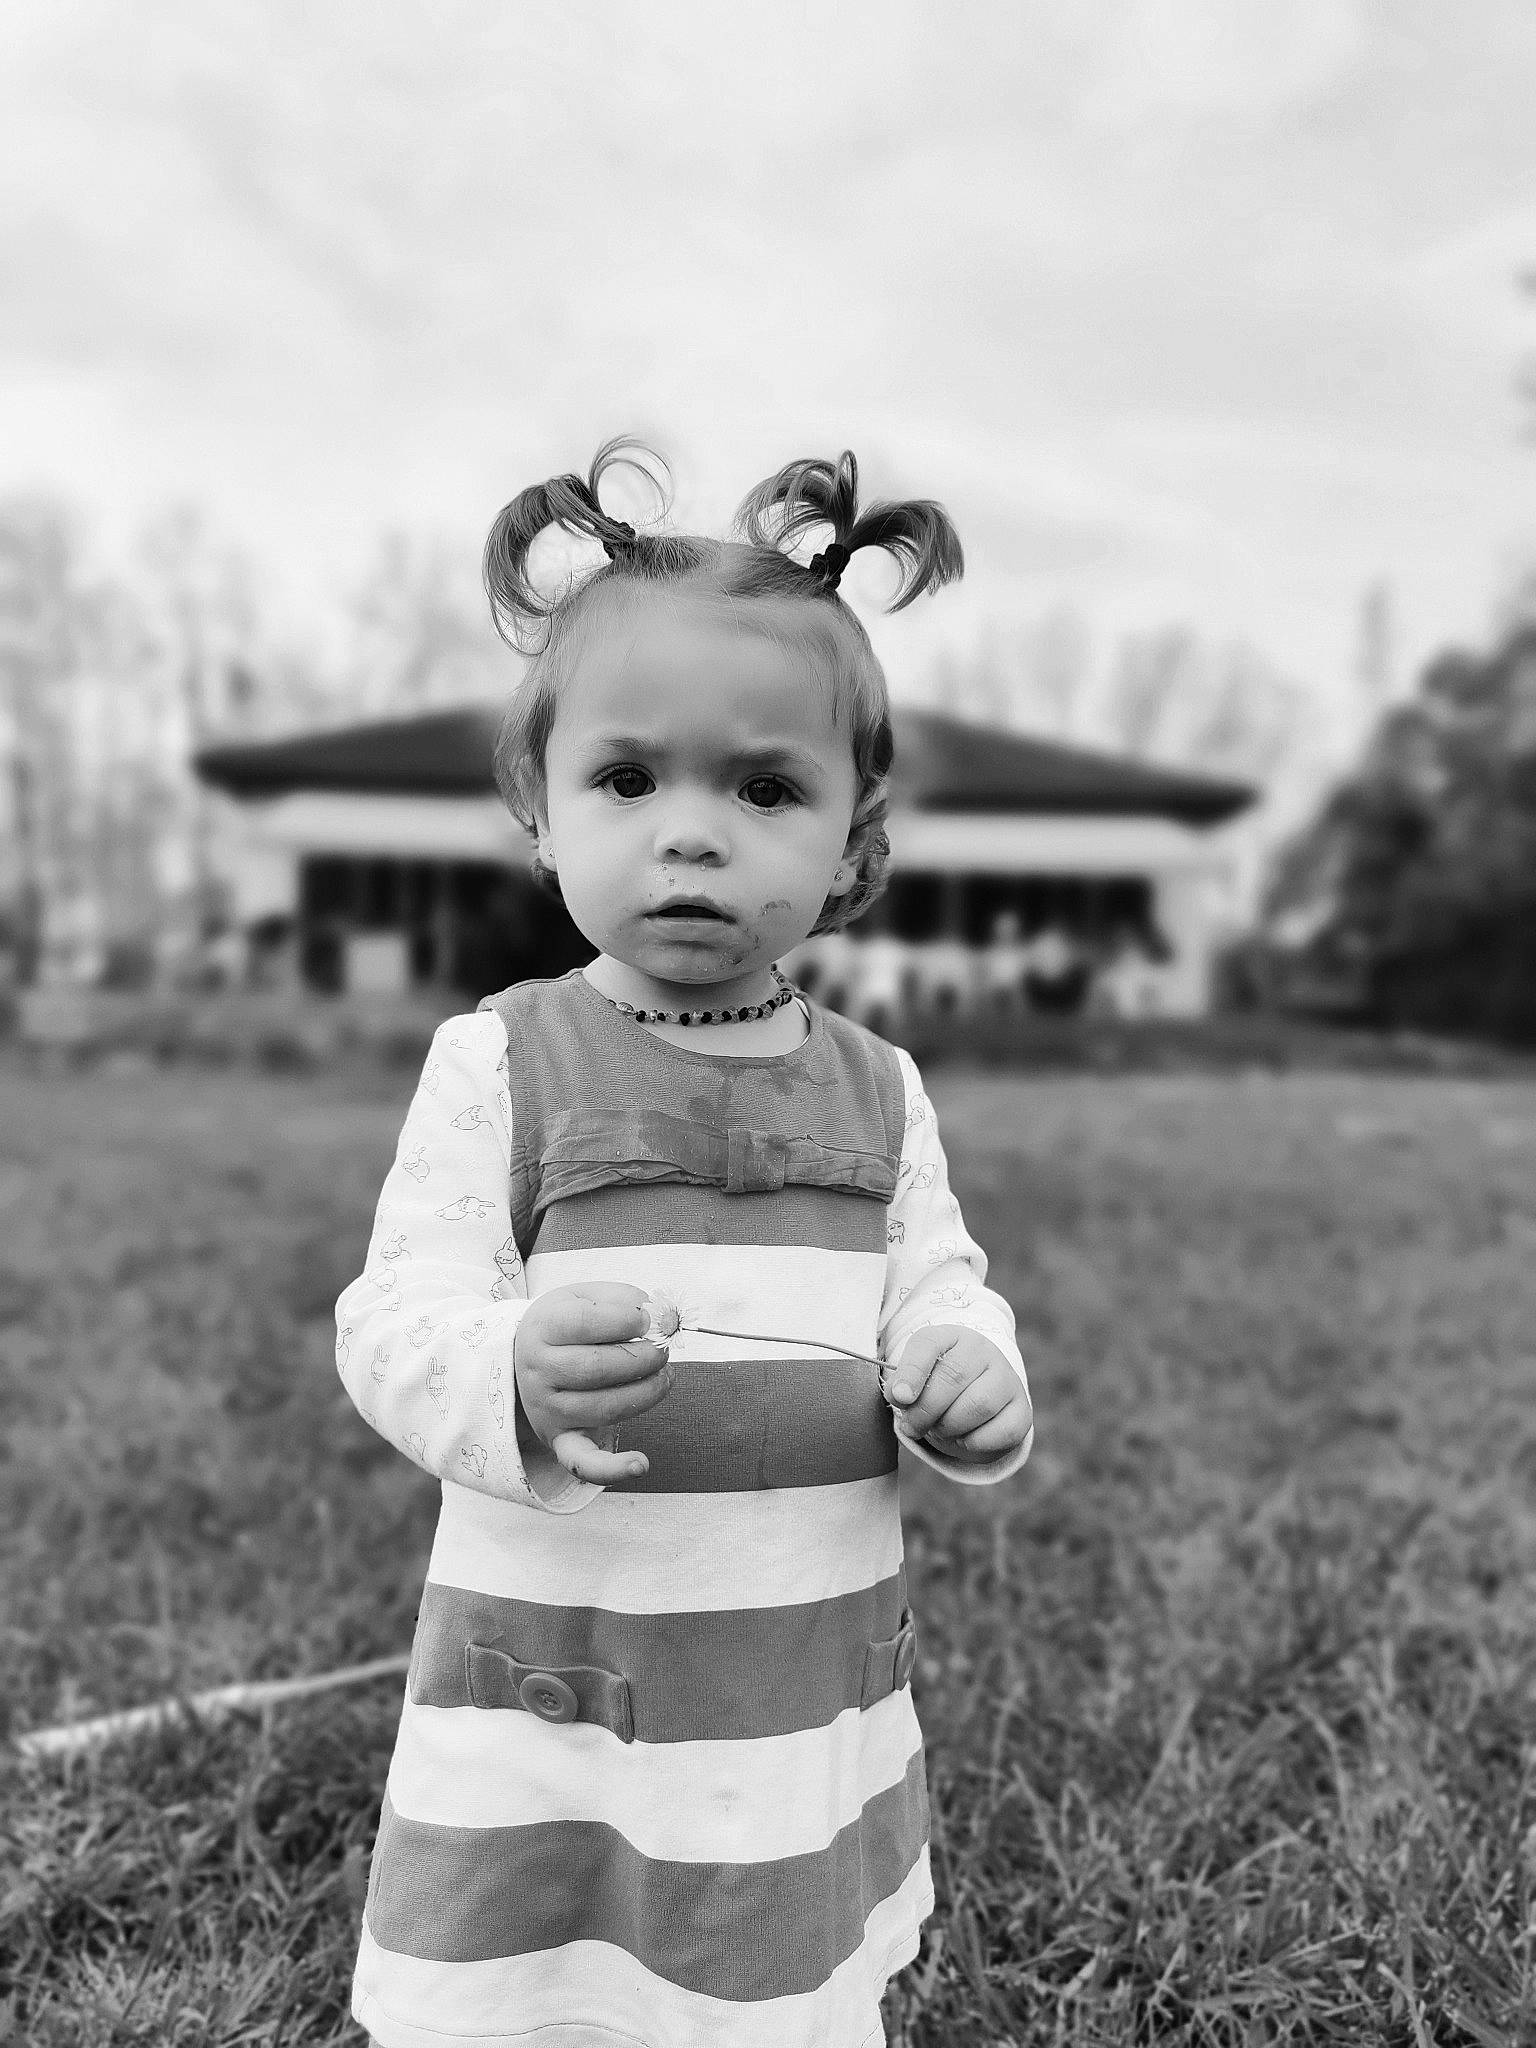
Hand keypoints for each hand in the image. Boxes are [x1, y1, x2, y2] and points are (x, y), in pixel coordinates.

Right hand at [513, 1283, 671, 1484]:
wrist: (529, 1358)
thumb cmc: (568, 1324)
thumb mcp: (586, 1296)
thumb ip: (624, 1300)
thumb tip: (660, 1317)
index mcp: (542, 1327)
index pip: (584, 1322)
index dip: (626, 1320)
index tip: (648, 1320)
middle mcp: (539, 1370)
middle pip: (596, 1368)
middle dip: (643, 1358)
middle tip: (662, 1350)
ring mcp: (548, 1409)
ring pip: (605, 1408)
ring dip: (647, 1392)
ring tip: (664, 1376)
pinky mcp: (560, 1440)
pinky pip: (582, 1462)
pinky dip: (612, 1469)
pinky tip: (641, 1464)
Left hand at [883, 1326, 1032, 1464]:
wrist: (974, 1397)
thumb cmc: (938, 1386)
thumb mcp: (916, 1379)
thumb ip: (902, 1385)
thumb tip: (900, 1396)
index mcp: (951, 1336)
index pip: (929, 1344)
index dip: (912, 1372)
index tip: (899, 1398)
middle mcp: (984, 1350)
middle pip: (953, 1377)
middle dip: (926, 1410)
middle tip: (912, 1426)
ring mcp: (1007, 1378)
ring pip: (979, 1404)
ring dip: (950, 1426)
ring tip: (939, 1430)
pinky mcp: (1022, 1409)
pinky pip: (1002, 1431)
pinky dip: (975, 1443)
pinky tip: (964, 1438)